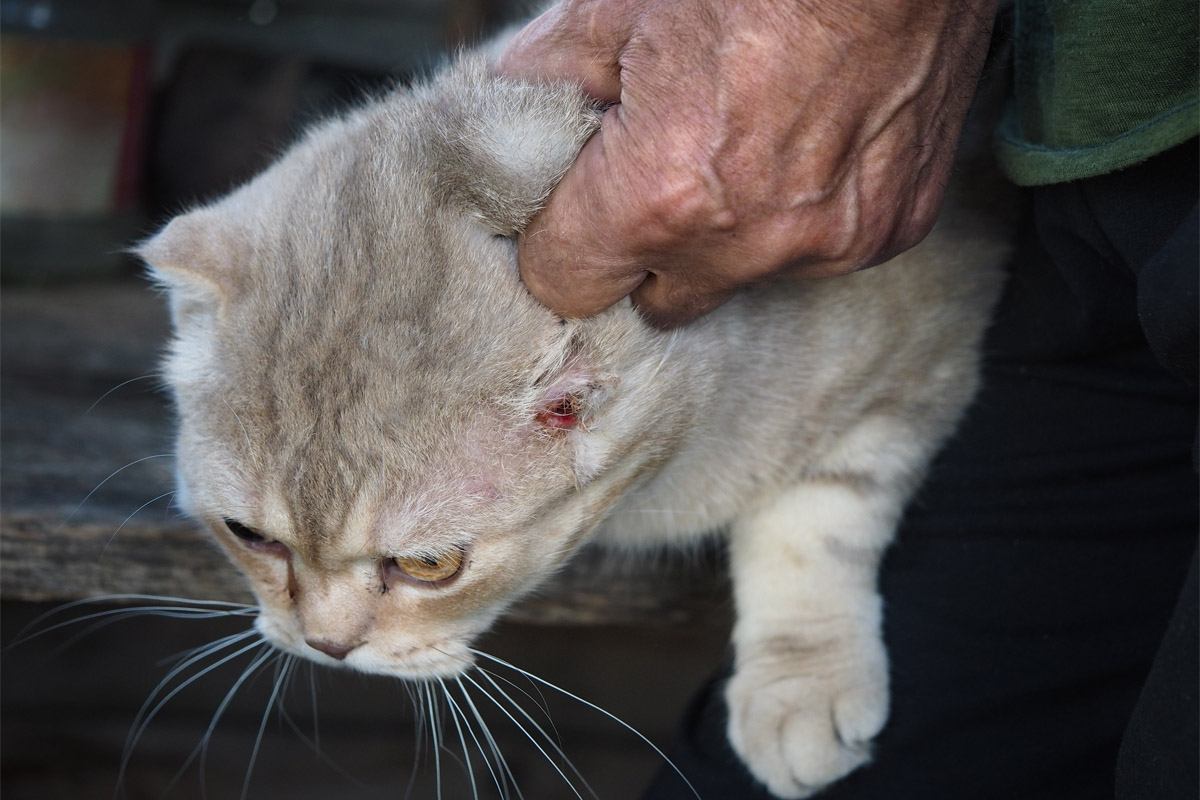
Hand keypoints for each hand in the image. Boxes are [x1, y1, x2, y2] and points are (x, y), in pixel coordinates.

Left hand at [496, 0, 996, 327]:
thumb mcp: (616, 6)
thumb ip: (548, 81)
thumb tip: (510, 113)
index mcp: (659, 196)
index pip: (565, 284)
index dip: (555, 242)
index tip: (565, 210)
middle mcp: (744, 243)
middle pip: (654, 304)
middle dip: (639, 255)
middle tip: (651, 177)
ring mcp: (825, 244)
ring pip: (738, 279)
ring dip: (723, 237)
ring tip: (741, 145)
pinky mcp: (887, 231)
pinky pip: (815, 253)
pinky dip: (800, 214)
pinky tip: (807, 143)